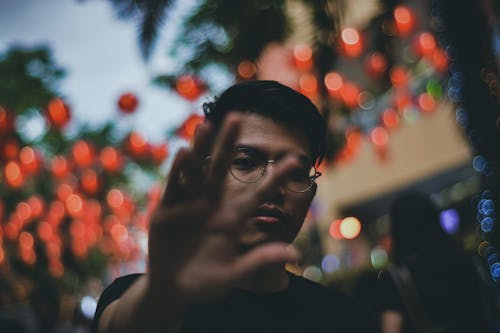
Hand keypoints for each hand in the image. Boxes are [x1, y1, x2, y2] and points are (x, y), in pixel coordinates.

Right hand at [147, 113, 299, 303]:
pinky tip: (183, 153)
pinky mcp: (166, 211)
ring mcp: (188, 205)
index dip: (274, 177)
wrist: (171, 289)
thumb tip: (297, 254)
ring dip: (200, 149)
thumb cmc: (205, 284)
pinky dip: (178, 171)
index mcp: (230, 219)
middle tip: (237, 117)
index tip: (295, 160)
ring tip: (207, 124)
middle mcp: (211, 205)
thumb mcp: (233, 275)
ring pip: (196, 171)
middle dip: (228, 143)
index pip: (256, 194)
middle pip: (221, 169)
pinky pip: (174, 187)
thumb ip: (260, 262)